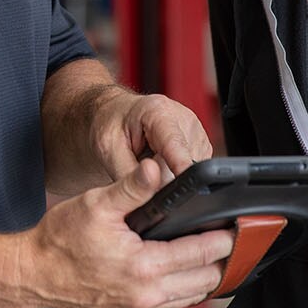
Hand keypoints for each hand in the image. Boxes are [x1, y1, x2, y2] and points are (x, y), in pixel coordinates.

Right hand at [19, 160, 234, 307]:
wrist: (34, 273)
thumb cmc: (60, 238)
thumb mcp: (96, 204)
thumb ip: (131, 187)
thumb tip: (157, 168)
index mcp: (142, 266)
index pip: (200, 252)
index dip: (225, 237)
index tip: (241, 224)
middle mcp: (146, 293)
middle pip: (207, 278)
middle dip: (226, 257)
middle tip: (241, 236)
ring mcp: (141, 306)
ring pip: (195, 294)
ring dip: (212, 274)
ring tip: (224, 251)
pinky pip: (177, 302)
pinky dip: (193, 287)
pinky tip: (196, 270)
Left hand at [88, 87, 212, 185]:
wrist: (116, 113)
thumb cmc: (110, 124)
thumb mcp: (107, 149)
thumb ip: (129, 174)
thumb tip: (150, 196)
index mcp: (158, 112)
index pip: (175, 144)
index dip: (179, 166)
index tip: (183, 185)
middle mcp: (184, 118)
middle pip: (182, 163)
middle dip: (162, 177)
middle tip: (137, 166)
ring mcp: (195, 131)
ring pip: (188, 170)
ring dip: (167, 175)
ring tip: (146, 159)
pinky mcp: (200, 145)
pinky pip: (190, 170)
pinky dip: (173, 172)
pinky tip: (158, 161)